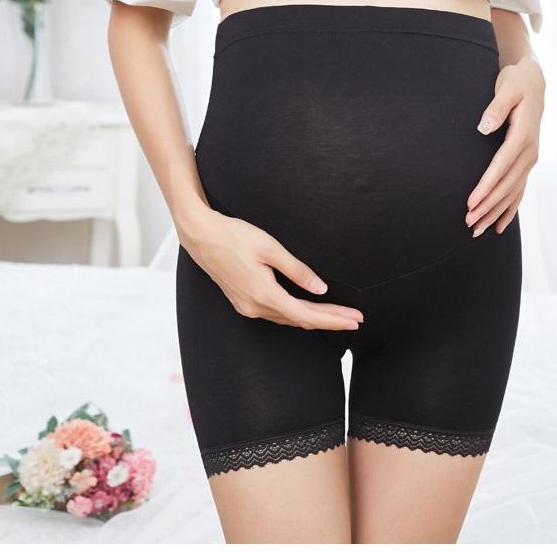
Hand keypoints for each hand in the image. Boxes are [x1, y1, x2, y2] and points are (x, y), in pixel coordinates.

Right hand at [178, 206, 364, 330]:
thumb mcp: (271, 249)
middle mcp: (255, 307)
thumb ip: (298, 271)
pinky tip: (310, 311)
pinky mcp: (243, 302)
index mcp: (264, 295)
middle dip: (330, 320)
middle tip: (356, 320)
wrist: (200, 235)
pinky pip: (277, 314)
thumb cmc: (235, 236)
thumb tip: (320, 289)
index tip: (354, 320)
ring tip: (340, 316)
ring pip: (289, 319)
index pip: (307, 316)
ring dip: (315, 319)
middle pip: (301, 321)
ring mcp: (247, 307)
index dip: (333, 319)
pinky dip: (297, 314)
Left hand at [465, 55, 544, 235]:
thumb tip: (484, 126)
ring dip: (495, 213)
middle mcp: (529, 152)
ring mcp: (530, 159)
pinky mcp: (526, 163)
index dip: (486, 187)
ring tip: (477, 231)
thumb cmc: (516, 83)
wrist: (534, 82)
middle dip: (487, 207)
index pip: (501, 167)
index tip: (470, 203)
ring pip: (512, 193)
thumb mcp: (507, 88)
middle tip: (468, 224)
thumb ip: (496, 107)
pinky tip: (499, 227)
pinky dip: (509, 210)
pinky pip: (519, 191)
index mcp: (523, 136)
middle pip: (507, 186)